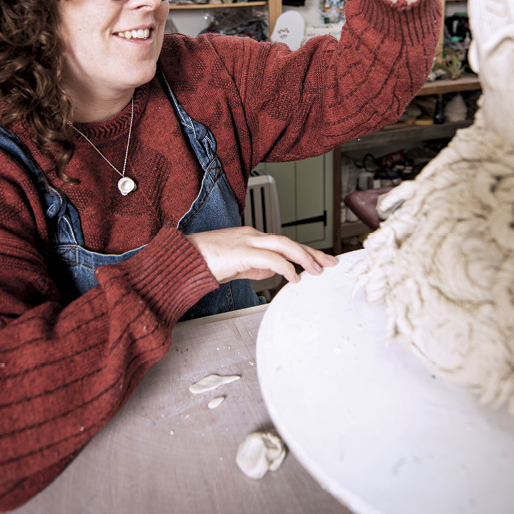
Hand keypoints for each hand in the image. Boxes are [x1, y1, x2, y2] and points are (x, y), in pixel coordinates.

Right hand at [185, 226, 336, 284]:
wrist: (183, 258)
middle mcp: (252, 235)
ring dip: (303, 257)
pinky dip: (285, 267)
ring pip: (283, 245)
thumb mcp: (236, 265)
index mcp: (251, 237)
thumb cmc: (203, 261)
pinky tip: (293, 277)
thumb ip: (254, 267)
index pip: (284, 243)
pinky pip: (270, 258)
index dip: (304, 251)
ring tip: (316, 270)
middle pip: (288, 241)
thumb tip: (272, 273)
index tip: (319, 260)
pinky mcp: (241, 252)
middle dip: (312, 252)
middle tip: (330, 262)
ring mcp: (247, 241)